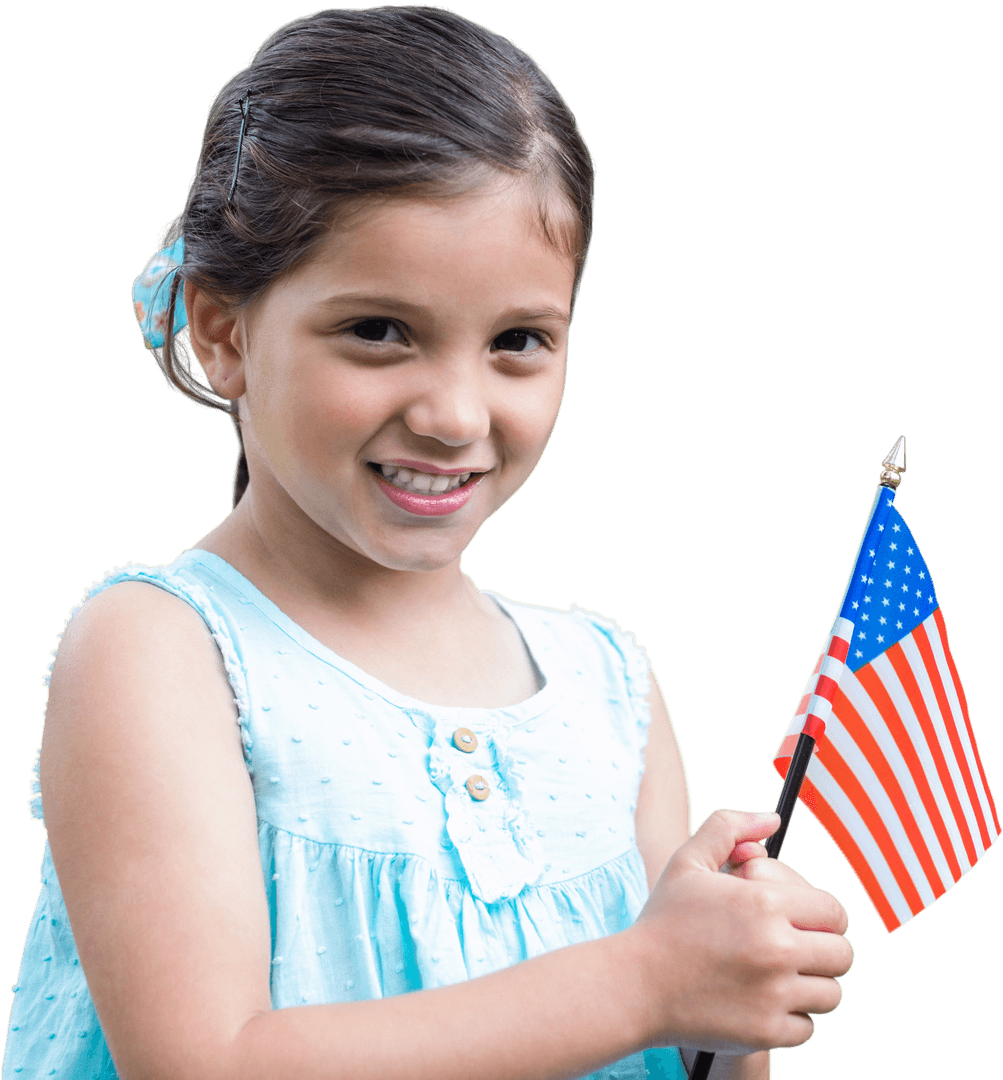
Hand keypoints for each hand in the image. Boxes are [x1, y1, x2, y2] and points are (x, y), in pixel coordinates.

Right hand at [625, 809, 852, 1054]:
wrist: (633, 985)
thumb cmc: (663, 920)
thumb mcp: (688, 861)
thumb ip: (730, 828)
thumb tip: (772, 819)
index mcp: (763, 903)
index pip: (834, 911)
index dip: (824, 915)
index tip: (805, 921)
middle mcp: (775, 948)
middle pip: (842, 954)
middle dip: (824, 950)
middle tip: (796, 949)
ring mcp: (772, 994)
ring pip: (831, 994)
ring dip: (811, 985)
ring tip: (780, 976)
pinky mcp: (765, 1032)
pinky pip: (807, 1027)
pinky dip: (791, 1018)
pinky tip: (764, 1002)